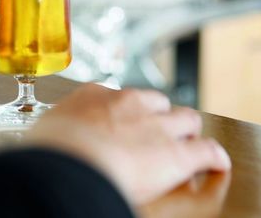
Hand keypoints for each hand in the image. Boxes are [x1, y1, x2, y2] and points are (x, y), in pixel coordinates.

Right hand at [26, 83, 230, 205]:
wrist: (70, 164)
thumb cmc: (50, 152)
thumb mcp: (47, 129)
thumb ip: (59, 129)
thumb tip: (51, 140)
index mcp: (95, 95)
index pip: (118, 96)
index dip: (123, 111)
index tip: (118, 123)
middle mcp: (129, 103)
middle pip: (157, 102)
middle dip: (159, 116)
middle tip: (153, 134)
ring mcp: (156, 126)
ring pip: (187, 118)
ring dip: (186, 132)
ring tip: (184, 145)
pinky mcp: (178, 153)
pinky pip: (208, 150)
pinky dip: (212, 157)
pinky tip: (213, 163)